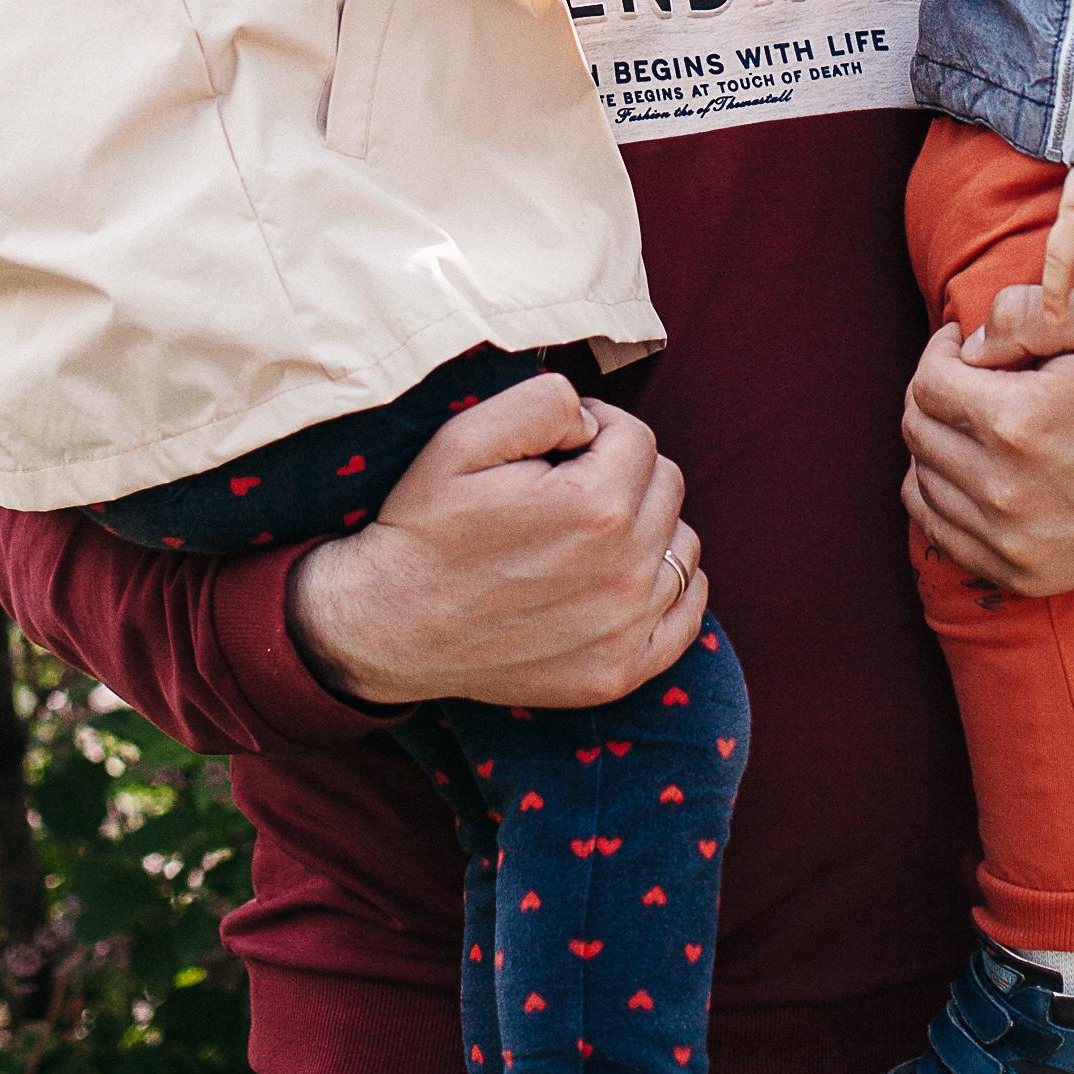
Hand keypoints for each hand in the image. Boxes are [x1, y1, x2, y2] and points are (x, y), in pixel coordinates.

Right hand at [286, 374, 705, 708]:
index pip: (639, 437)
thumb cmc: (424, 526)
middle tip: (564, 487)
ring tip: (586, 533)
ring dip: (646, 526)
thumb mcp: (464, 436)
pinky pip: (687, 612)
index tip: (557, 448)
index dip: (596, 429)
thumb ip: (545, 401)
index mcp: (595, 507)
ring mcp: (626, 630)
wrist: (386, 625)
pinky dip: (668, 586)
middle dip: (623, 473)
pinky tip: (621, 575)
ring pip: (682, 544)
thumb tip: (593, 420)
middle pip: (667, 486)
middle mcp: (625, 572)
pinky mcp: (620, 672)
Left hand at [902, 295, 1073, 594]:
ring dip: (936, 443)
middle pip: (918, 431)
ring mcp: (1012, 542)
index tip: (962, 344)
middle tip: (969, 377)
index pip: (929, 383)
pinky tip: (973, 467)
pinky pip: (941, 533)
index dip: (939, 352)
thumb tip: (967, 345)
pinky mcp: (1021, 575)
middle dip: (934, 393)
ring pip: (921, 482)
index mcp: (1019, 424)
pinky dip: (941, 496)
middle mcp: (1006, 491)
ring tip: (974, 421)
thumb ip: (1024, 312)